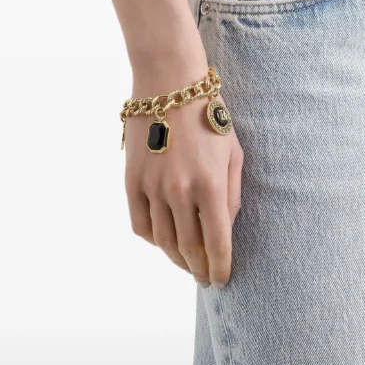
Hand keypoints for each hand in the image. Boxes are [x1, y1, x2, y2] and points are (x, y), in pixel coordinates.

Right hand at [124, 78, 243, 288]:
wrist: (169, 84)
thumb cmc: (208, 115)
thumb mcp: (233, 152)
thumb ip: (232, 193)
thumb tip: (226, 228)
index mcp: (211, 185)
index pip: (217, 244)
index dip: (221, 268)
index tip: (222, 280)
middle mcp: (180, 192)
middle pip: (189, 249)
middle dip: (200, 270)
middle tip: (206, 279)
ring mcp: (152, 188)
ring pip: (163, 242)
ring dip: (177, 260)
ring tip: (187, 265)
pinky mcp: (131, 181)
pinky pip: (140, 224)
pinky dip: (153, 240)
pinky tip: (163, 241)